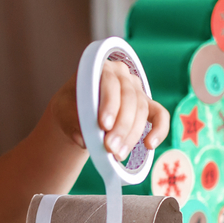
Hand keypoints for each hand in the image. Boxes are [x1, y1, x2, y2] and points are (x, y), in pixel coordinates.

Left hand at [50, 59, 169, 160]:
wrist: (76, 112)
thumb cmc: (69, 108)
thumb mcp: (63, 111)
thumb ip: (71, 122)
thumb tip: (83, 139)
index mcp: (101, 68)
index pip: (109, 83)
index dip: (109, 104)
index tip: (104, 125)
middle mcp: (122, 75)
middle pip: (129, 98)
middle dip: (121, 126)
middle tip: (110, 148)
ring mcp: (136, 89)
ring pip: (142, 110)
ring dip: (132, 135)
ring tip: (118, 154)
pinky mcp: (147, 105)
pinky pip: (159, 115)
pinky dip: (159, 130)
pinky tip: (150, 145)